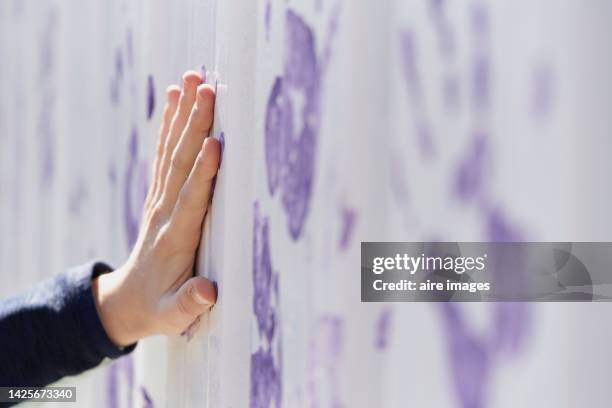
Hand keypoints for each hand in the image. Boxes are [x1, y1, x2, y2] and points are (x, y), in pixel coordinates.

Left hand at [93, 71, 219, 345]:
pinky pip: (164, 154)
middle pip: (181, 163)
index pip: (191, 198)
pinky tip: (175, 99)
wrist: (126, 300)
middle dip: (195, 126)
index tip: (215, 142)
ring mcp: (159, 199)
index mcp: (175, 238)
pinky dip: (169, 125)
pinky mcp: (158, 194)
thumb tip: (209, 291)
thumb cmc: (158, 307)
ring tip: (193, 80)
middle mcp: (164, 212)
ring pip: (172, 151)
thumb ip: (189, 303)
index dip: (204, 172)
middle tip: (208, 90)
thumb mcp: (172, 315)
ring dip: (182, 115)